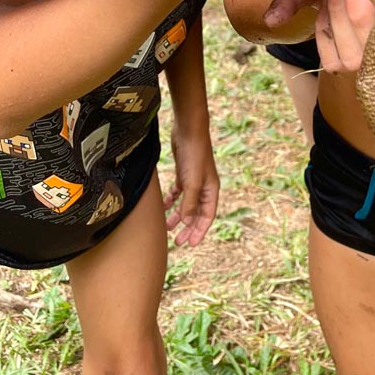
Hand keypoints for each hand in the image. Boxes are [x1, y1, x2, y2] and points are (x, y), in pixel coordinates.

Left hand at [163, 128, 219, 247]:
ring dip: (178, 217)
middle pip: (197, 213)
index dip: (199, 231)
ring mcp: (193, 180)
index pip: (207, 216)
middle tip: (178, 242)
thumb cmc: (194, 154)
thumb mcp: (191, 181)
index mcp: (211, 190)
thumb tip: (186, 222)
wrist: (188, 130)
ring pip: (186, 204)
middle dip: (188, 228)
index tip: (190, 244)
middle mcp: (204, 187)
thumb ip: (189, 202)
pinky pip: (178, 193)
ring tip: (167, 228)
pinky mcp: (183, 173)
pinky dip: (171, 201)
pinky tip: (163, 207)